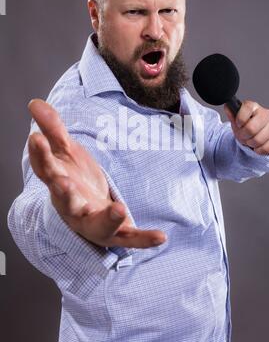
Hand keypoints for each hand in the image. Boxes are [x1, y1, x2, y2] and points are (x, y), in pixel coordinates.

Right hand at [28, 99, 165, 247]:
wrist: (85, 214)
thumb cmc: (74, 179)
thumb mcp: (66, 153)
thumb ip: (54, 129)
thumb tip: (35, 102)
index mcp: (59, 183)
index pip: (46, 168)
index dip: (40, 154)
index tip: (36, 138)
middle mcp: (73, 206)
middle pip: (66, 200)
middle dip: (63, 192)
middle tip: (62, 182)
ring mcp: (94, 222)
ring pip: (98, 225)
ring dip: (108, 218)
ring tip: (119, 209)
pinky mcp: (115, 233)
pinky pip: (130, 237)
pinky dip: (143, 239)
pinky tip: (161, 237)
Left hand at [224, 100, 268, 154]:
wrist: (257, 135)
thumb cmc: (246, 126)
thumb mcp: (236, 121)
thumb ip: (232, 114)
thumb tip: (227, 107)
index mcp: (254, 107)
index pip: (247, 108)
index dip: (240, 119)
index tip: (238, 124)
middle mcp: (266, 113)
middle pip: (251, 128)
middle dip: (244, 136)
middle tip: (244, 137)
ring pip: (259, 140)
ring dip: (251, 144)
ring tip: (251, 142)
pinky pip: (267, 147)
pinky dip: (260, 150)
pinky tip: (258, 146)